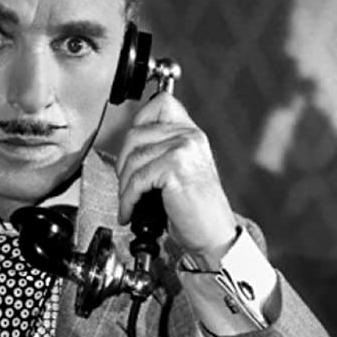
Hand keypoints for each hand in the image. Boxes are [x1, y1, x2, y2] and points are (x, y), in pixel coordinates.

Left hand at [116, 91, 237, 266]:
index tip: (130, 144)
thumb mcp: (183, 170)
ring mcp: (183, 150)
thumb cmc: (197, 208)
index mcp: (192, 133)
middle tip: (125, 184)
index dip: (139, 119)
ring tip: (128, 201)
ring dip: (124, 185)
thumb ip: (162, 151)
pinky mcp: (174, 168)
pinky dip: (128, 199)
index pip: (160, 103)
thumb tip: (128, 149)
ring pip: (133, 159)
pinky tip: (130, 211)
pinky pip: (137, 180)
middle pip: (135, 134)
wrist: (214, 233)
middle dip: (122, 162)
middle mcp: (189, 137)